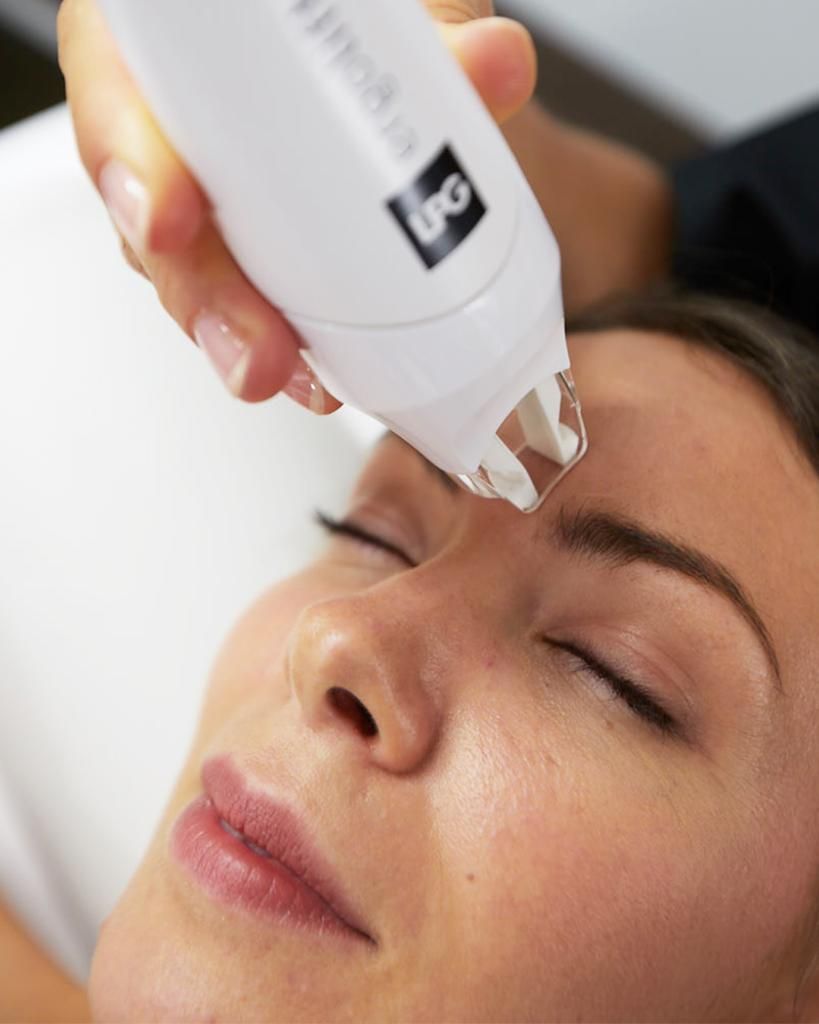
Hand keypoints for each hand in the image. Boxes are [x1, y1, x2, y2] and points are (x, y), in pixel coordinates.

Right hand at [57, 0, 536, 409]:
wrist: (407, 72)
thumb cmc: (379, 29)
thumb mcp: (409, 17)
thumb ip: (442, 35)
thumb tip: (490, 65)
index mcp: (180, 29)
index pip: (118, 86)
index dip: (133, 161)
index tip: (172, 218)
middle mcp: (179, 112)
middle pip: (151, 211)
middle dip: (201, 292)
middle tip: (253, 344)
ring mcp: (211, 187)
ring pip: (194, 272)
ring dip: (237, 334)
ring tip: (282, 373)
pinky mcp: (248, 245)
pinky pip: (246, 299)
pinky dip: (284, 340)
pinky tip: (316, 374)